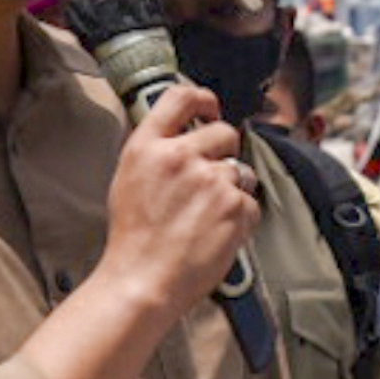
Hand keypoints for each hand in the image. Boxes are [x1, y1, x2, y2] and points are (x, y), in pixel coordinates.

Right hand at [103, 84, 260, 313]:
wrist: (143, 280)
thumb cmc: (133, 240)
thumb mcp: (129, 180)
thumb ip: (156, 152)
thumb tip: (183, 138)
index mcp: (148, 147)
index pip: (181, 98)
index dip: (203, 99)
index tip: (211, 109)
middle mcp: (181, 156)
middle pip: (224, 132)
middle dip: (224, 152)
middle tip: (210, 181)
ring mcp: (211, 180)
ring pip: (242, 170)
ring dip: (233, 189)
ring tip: (208, 217)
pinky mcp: (235, 206)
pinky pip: (251, 202)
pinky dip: (240, 218)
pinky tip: (216, 233)